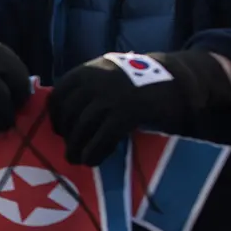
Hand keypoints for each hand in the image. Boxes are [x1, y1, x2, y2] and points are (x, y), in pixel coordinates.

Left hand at [48, 50, 230, 165]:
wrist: (175, 76)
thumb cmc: (137, 80)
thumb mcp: (106, 74)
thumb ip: (86, 89)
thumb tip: (63, 118)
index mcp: (86, 71)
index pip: (57, 96)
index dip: (55, 116)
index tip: (59, 130)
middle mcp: (94, 81)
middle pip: (68, 115)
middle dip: (67, 135)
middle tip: (70, 150)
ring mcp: (110, 96)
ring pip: (82, 127)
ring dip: (77, 147)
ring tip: (78, 159)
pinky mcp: (126, 113)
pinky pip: (102, 138)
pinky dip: (95, 151)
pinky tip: (93, 160)